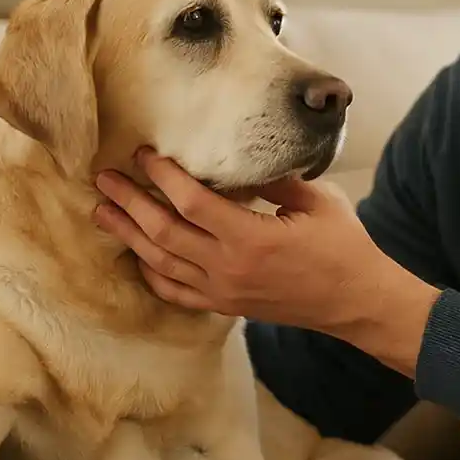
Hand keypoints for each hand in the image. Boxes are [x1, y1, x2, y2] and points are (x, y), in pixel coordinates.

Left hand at [91, 150, 439, 375]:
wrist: (356, 301)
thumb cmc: (343, 246)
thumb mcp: (316, 200)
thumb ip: (275, 180)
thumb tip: (242, 159)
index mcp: (251, 238)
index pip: (191, 201)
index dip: (162, 175)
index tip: (144, 154)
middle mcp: (228, 268)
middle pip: (163, 231)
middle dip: (129, 202)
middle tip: (104, 178)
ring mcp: (223, 291)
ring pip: (160, 262)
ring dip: (129, 235)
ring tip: (103, 212)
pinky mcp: (225, 306)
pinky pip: (175, 292)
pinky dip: (151, 272)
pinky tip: (136, 253)